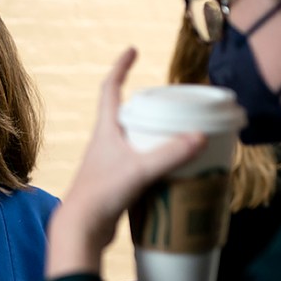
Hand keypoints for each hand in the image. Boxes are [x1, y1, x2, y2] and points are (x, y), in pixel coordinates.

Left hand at [45, 48, 206, 278]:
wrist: (80, 230)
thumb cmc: (101, 196)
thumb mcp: (139, 170)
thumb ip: (169, 153)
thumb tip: (200, 136)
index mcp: (105, 130)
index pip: (110, 89)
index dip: (121, 67)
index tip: (132, 50)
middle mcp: (104, 143)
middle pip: (124, 113)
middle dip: (146, 104)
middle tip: (170, 101)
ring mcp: (108, 164)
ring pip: (132, 140)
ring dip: (152, 134)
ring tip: (178, 132)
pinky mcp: (115, 183)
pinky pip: (138, 163)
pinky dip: (155, 160)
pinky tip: (172, 169)